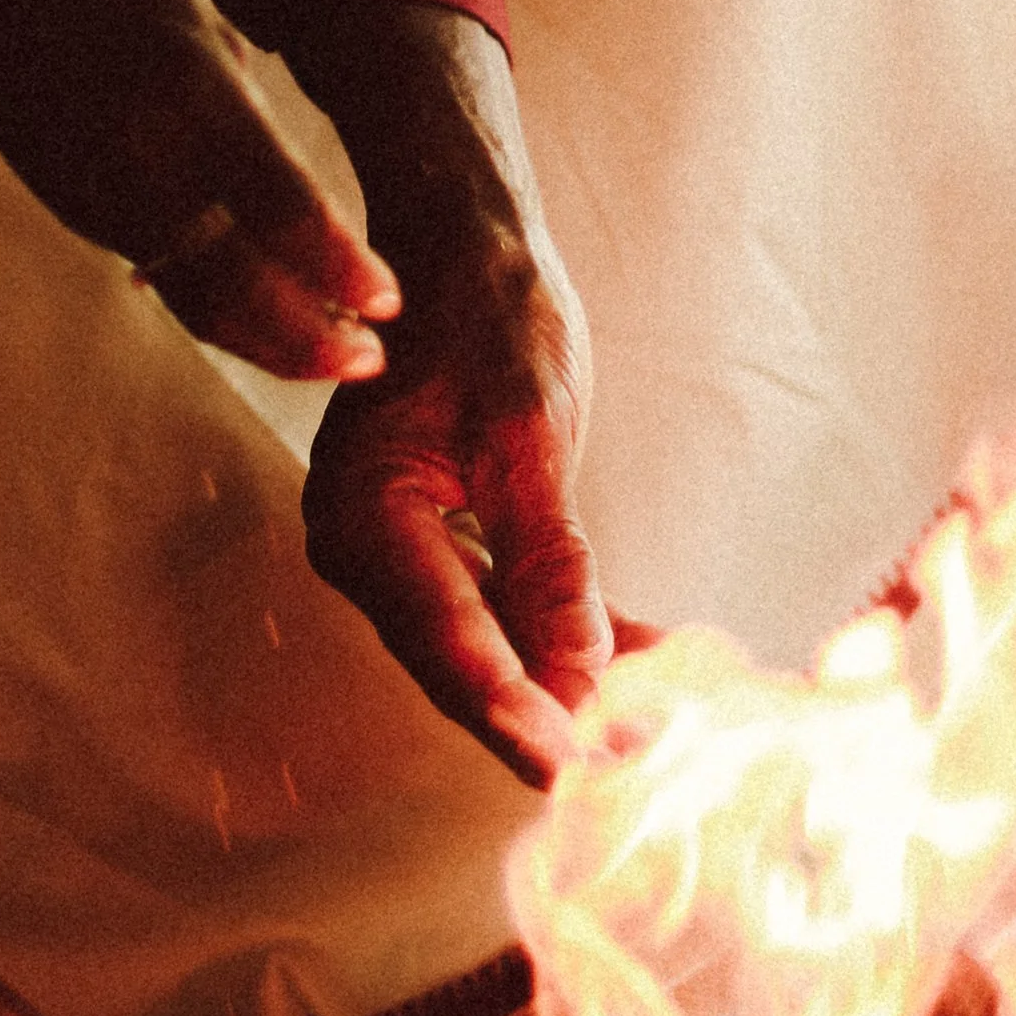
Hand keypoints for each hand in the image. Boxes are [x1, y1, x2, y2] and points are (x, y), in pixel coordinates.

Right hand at [0, 0, 392, 382]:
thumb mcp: (202, 29)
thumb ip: (250, 117)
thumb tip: (297, 199)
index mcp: (195, 97)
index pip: (283, 207)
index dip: (341, 269)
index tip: (390, 304)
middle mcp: (151, 161)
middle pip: (240, 284)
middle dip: (312, 338)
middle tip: (371, 362)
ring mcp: (109, 199)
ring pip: (201, 300)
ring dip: (270, 339)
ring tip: (332, 356)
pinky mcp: (84, 218)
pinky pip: (167, 280)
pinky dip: (221, 311)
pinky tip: (269, 324)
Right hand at [301, 8, 609, 786]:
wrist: (465, 244)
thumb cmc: (486, 312)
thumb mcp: (527, 426)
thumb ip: (547, 552)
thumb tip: (578, 663)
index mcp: (365, 517)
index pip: (443, 639)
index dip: (508, 706)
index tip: (566, 761)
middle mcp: (372, 551)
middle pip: (462, 664)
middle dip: (542, 717)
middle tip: (618, 772)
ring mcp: (413, 555)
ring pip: (495, 647)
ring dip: (569, 686)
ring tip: (650, 732)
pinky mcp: (461, 545)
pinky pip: (519, 608)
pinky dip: (579, 634)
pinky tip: (650, 663)